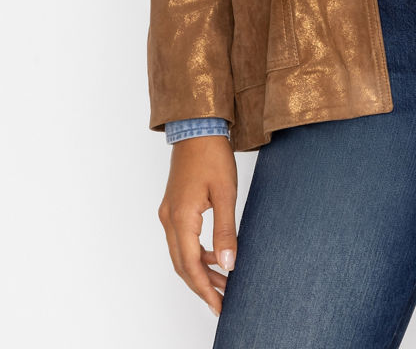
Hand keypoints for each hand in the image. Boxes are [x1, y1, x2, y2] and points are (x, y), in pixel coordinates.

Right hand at [157, 135, 237, 316]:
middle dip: (201, 285)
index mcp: (180, 218)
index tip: (219, 306)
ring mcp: (168, 213)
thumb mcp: (225, 194)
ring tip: (223, 282)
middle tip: (222, 302)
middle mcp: (169, 219)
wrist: (197, 127)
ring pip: (181, 253)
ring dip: (200, 270)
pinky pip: (182, 239)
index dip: (204, 289)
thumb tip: (229, 265)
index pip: (190, 266)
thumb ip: (225, 231)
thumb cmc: (212, 155)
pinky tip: (216, 255)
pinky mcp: (174, 206)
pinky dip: (197, 253)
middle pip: (182, 264)